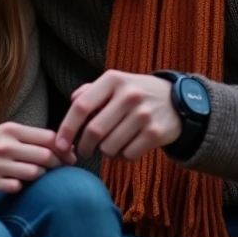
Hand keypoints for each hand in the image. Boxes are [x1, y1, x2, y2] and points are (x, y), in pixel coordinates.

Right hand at [0, 122, 76, 193]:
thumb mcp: (5, 133)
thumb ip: (30, 138)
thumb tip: (62, 146)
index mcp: (11, 130)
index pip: (49, 138)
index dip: (65, 149)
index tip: (70, 157)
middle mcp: (5, 146)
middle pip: (46, 156)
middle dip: (58, 164)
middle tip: (61, 170)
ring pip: (34, 173)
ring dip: (41, 176)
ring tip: (39, 176)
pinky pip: (16, 188)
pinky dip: (21, 187)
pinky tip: (19, 184)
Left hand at [56, 71, 181, 161]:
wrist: (178, 101)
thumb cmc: (136, 94)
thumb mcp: (115, 83)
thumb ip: (90, 91)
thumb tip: (72, 103)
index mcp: (113, 80)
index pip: (81, 106)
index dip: (67, 128)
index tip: (60, 145)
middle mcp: (128, 95)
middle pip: (94, 131)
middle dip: (84, 147)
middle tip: (83, 151)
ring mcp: (143, 114)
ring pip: (109, 147)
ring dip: (105, 152)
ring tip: (110, 145)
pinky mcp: (155, 133)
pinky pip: (128, 155)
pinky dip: (122, 156)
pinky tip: (127, 147)